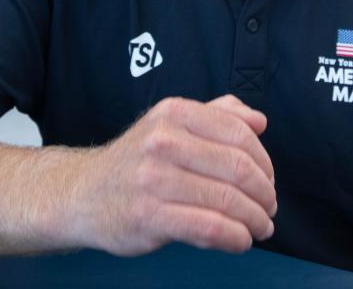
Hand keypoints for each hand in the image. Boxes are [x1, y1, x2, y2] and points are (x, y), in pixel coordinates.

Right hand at [67, 95, 275, 255]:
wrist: (83, 193)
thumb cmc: (137, 161)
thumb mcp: (171, 124)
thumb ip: (217, 115)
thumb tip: (259, 120)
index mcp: (174, 113)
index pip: (239, 132)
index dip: (264, 160)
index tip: (268, 179)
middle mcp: (163, 141)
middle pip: (237, 167)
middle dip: (263, 192)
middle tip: (269, 206)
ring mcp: (154, 179)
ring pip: (227, 200)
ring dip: (254, 219)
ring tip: (260, 226)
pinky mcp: (149, 216)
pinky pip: (208, 227)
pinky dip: (235, 237)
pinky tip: (240, 240)